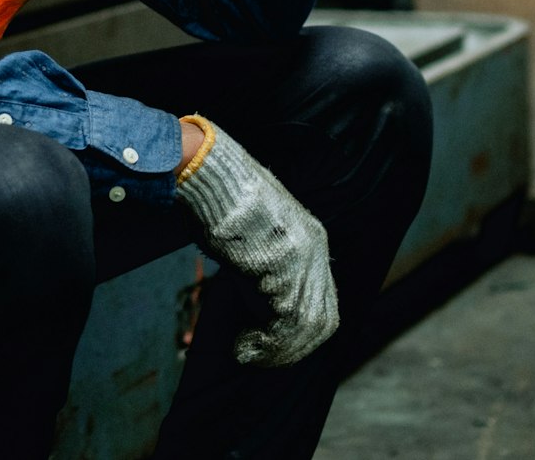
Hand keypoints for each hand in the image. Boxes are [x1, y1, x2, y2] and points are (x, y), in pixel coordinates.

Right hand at [173, 117, 338, 366]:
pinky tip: (242, 345)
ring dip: (276, 351)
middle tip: (258, 358)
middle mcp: (315, 248)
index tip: (272, 347)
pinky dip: (265, 342)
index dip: (301, 335)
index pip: (325, 305)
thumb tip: (259, 316)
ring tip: (245, 353)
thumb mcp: (254, 244)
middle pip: (323, 320)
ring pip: (306, 324)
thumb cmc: (220, 209)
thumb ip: (266, 274)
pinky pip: (288, 319)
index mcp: (311, 241)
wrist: (209, 177)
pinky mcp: (285, 262)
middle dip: (291, 350)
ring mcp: (303, 256)